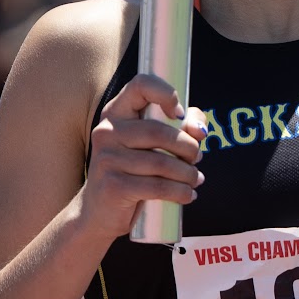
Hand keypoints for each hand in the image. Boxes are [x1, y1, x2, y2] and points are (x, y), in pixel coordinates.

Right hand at [79, 74, 205, 241]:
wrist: (99, 213)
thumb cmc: (132, 173)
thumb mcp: (151, 146)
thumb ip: (180, 128)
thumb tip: (200, 129)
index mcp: (115, 113)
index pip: (140, 85)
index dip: (166, 93)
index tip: (179, 114)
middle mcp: (106, 132)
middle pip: (159, 131)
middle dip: (188, 147)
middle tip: (197, 158)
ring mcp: (107, 159)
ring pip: (162, 162)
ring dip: (188, 173)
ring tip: (195, 179)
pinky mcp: (114, 186)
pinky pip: (158, 187)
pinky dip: (180, 192)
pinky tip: (188, 195)